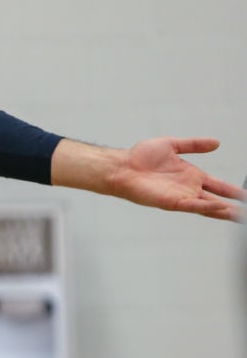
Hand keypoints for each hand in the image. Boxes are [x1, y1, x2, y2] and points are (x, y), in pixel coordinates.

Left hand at [52, 137, 243, 220]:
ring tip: (240, 215)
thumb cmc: (141, 156)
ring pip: (208, 207)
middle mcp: (188, 188)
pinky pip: (192, 206)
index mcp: (191, 176)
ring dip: (224, 211)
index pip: (218, 186)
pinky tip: (219, 207)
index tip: (246, 196)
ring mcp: (181, 196)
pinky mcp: (171, 202)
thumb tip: (216, 142)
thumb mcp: (172, 145)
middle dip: (233, 206)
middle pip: (217, 200)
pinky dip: (206, 207)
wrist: (123, 166)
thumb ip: (194, 145)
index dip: (233, 191)